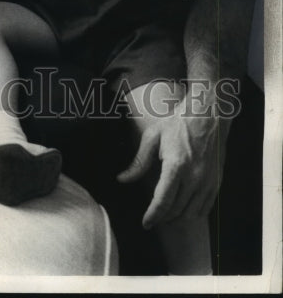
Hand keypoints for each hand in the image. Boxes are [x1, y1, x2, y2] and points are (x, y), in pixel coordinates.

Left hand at [117, 97, 230, 227]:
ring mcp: (207, 182)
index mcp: (176, 166)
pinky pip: (204, 208)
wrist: (207, 115)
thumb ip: (139, 162)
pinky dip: (192, 213)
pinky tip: (183, 209)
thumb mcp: (153, 137)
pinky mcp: (216, 183)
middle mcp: (194, 178)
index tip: (145, 223)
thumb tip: (122, 179)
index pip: (162, 201)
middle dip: (162, 218)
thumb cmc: (177, 123)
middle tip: (152, 219)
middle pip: (176, 210)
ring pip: (191, 213)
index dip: (152, 215)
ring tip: (165, 215)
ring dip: (177, 218)